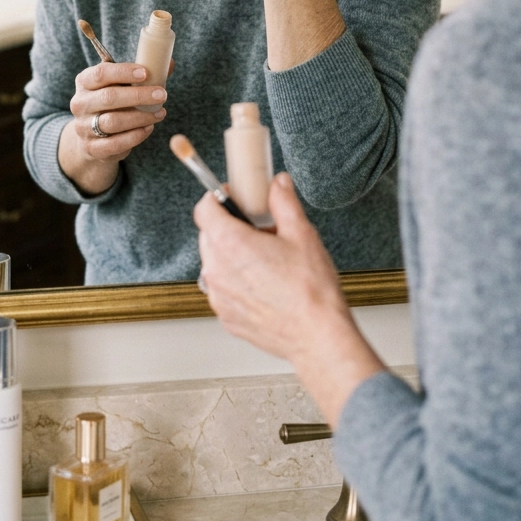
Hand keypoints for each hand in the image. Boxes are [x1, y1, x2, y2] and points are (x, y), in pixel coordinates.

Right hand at [58, 62, 166, 194]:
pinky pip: (115, 143)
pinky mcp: (92, 147)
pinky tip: (148, 128)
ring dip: (140, 117)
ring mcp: (83, 127)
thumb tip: (169, 63)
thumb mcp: (119, 84)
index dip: (123, 72)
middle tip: (162, 94)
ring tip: (160, 113)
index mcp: (84, 82)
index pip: (101, 73)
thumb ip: (141, 74)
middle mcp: (80, 103)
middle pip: (108, 97)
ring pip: (113, 122)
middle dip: (139, 95)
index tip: (145, 73)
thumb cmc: (111, 102)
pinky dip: (135, 136)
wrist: (90, 134)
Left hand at [194, 173, 383, 427]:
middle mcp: (216, 270)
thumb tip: (278, 184)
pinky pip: (223, 290)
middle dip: (229, 227)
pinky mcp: (226, 317)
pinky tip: (264, 285)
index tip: (231, 197)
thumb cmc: (310, 290)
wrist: (317, 336)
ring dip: (232, 257)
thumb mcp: (301, 233)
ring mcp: (218, 297)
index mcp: (230, 243)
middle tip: (259, 231)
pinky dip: (236, 283)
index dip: (216, 198)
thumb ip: (284, 201)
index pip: (203, 209)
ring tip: (265, 261)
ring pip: (215, 264)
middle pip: (209, 235)